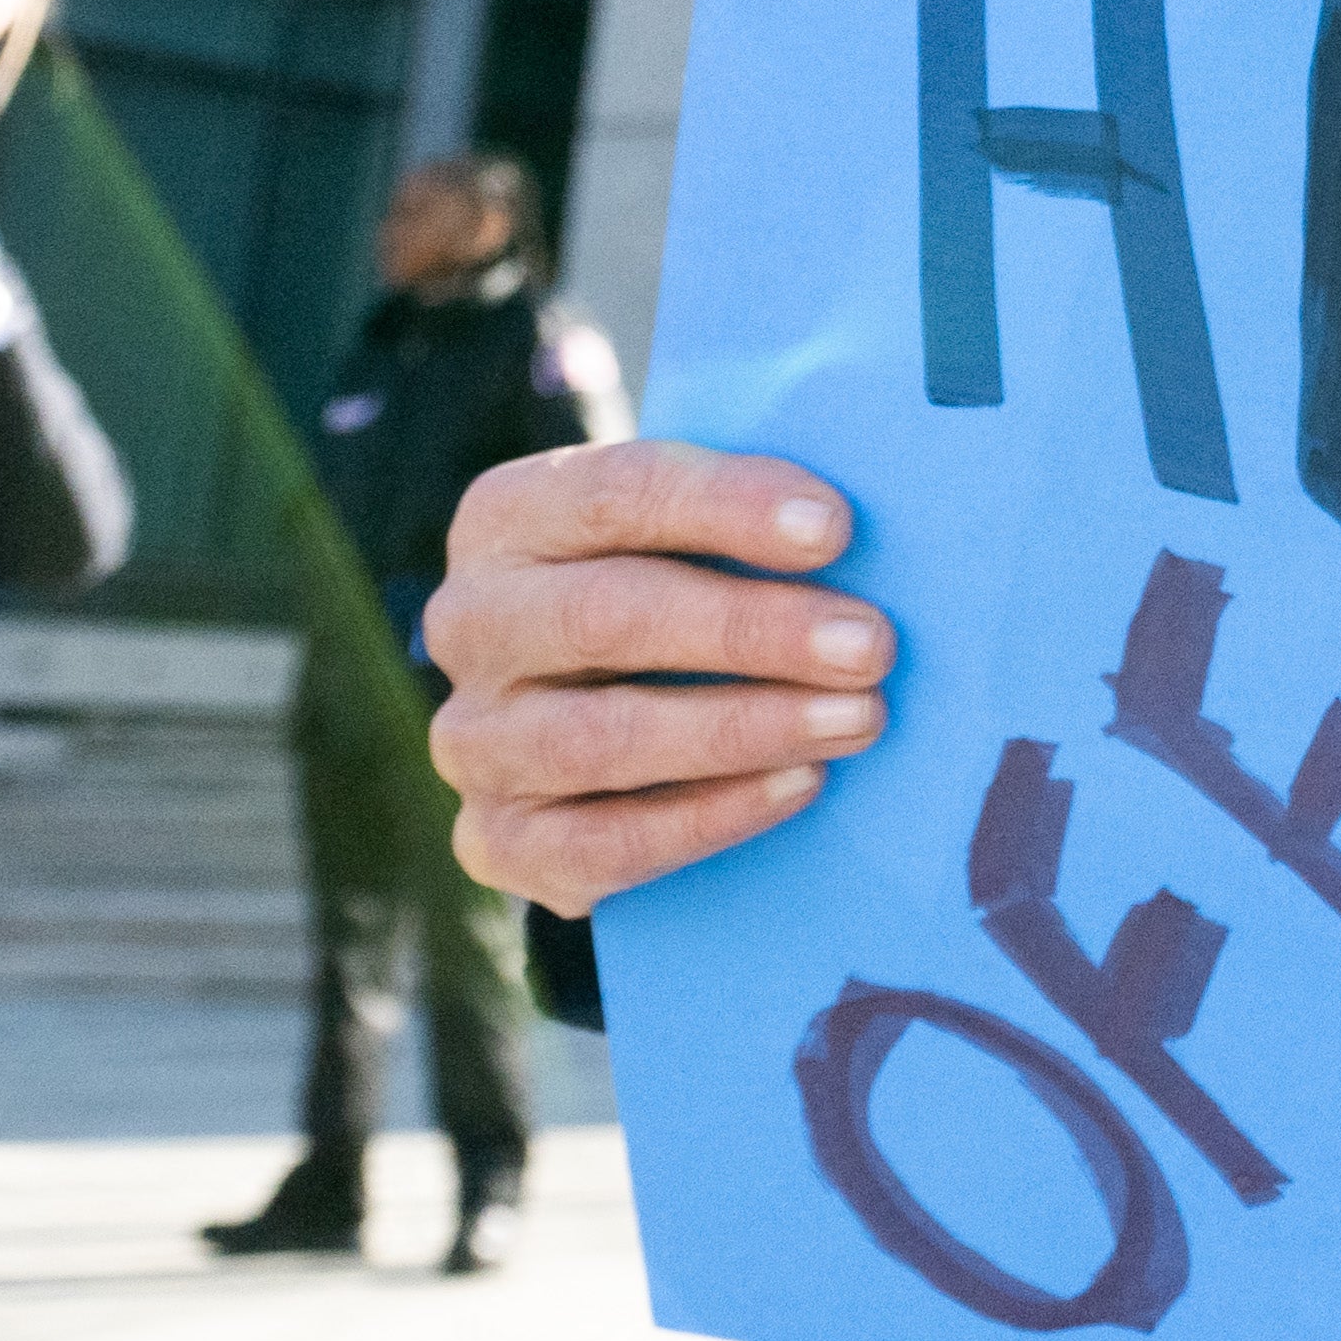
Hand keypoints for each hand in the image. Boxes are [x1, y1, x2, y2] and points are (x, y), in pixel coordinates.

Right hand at [424, 442, 889, 915]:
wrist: (620, 717)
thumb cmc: (690, 587)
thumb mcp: (700, 528)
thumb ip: (755, 517)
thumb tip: (849, 528)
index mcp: (510, 517)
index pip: (613, 496)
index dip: (727, 508)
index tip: (836, 529)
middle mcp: (470, 623)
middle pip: (604, 616)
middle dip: (749, 630)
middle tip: (870, 644)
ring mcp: (474, 738)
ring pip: (599, 738)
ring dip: (742, 729)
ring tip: (858, 718)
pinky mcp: (497, 839)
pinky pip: (595, 844)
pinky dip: (706, 818)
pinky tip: (799, 784)